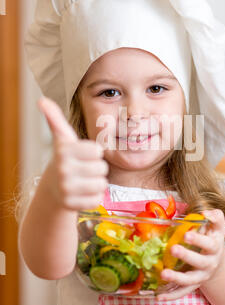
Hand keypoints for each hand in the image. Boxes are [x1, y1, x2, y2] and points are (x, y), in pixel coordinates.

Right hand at [38, 96, 108, 210]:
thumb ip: (55, 119)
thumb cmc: (65, 159)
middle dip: (96, 168)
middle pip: (102, 168)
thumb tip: (42, 100)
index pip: (98, 150)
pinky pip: (98, 199)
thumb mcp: (62, 138)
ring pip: (102, 184)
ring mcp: (66, 188)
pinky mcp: (71, 204)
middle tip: (83, 169)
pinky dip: (94, 196)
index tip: (82, 155)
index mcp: (64, 150)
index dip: (93, 153)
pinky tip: (82, 193)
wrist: (53, 188)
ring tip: (83, 180)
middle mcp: (62, 169)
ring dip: (97, 182)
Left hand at [157, 209, 224, 300]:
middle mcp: (209, 263)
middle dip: (186, 256)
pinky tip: (158, 296)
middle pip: (199, 262)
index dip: (198, 239)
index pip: (208, 244)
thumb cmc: (212, 238)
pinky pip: (182, 293)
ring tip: (163, 273)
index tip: (186, 234)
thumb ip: (215, 216)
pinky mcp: (192, 286)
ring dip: (177, 278)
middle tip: (173, 249)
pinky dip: (171, 296)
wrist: (217, 260)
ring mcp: (201, 277)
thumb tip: (206, 212)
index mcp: (214, 247)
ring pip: (190, 280)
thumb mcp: (217, 226)